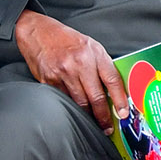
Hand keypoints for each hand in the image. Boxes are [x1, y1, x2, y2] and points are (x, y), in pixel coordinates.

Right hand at [15, 10, 127, 128]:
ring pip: (79, 102)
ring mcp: (62, 73)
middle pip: (96, 97)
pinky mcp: (48, 80)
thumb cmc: (66, 39)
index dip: (120, 99)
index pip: (112, 80)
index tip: (123, 113)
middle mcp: (78, 64)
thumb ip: (102, 65)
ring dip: (87, 115)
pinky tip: (74, 111)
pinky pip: (63, 99)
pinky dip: (70, 107)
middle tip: (107, 127)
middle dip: (103, 116)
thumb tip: (113, 90)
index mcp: (93, 53)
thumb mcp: (90, 46)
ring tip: (92, 122)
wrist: (37, 32)